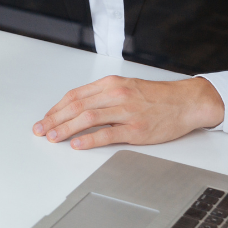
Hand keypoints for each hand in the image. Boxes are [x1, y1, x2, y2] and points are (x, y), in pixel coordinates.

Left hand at [33, 76, 224, 149]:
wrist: (185, 102)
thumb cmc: (156, 97)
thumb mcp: (126, 87)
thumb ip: (102, 96)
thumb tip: (76, 108)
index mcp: (111, 84)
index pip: (75, 96)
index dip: (56, 108)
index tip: (45, 119)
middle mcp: (116, 95)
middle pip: (77, 106)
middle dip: (54, 119)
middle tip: (41, 130)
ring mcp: (126, 112)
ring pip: (88, 118)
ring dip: (66, 129)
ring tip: (53, 137)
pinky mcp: (136, 129)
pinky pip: (107, 134)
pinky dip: (89, 140)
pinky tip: (76, 144)